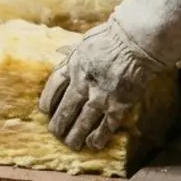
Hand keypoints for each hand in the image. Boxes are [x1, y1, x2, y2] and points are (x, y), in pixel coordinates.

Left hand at [38, 19, 165, 149]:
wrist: (136, 42)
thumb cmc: (113, 36)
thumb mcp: (85, 42)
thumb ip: (75, 54)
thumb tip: (65, 54)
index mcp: (72, 66)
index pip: (53, 88)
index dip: (48, 101)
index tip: (45, 110)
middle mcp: (82, 84)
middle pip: (65, 110)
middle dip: (59, 124)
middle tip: (56, 133)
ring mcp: (99, 97)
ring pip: (82, 123)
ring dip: (75, 136)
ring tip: (72, 145)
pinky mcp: (118, 106)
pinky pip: (106, 127)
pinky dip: (98, 137)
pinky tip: (93, 145)